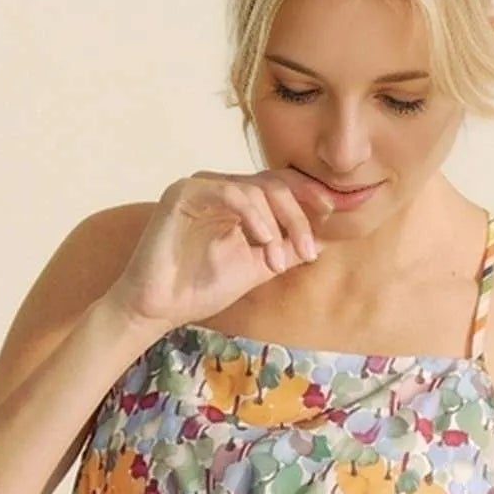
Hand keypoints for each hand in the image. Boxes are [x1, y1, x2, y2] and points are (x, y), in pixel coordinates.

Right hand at [104, 167, 336, 334]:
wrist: (159, 308)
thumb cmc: (200, 289)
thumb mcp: (255, 269)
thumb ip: (284, 250)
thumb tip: (320, 239)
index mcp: (236, 201)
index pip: (279, 186)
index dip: (309, 195)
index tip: (335, 213)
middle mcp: (219, 187)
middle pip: (273, 185)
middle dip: (298, 218)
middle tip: (307, 252)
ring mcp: (200, 186)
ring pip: (255, 188)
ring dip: (277, 224)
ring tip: (278, 261)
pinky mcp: (183, 192)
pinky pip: (229, 191)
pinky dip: (252, 214)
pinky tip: (264, 240)